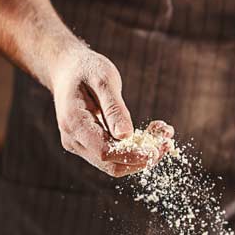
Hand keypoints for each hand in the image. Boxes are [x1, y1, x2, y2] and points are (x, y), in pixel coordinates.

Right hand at [50, 47, 170, 176]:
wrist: (67, 69)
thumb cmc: (86, 70)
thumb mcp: (103, 80)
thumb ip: (114, 108)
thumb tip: (126, 136)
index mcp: (74, 123)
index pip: (104, 152)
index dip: (131, 155)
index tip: (156, 150)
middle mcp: (73, 140)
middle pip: (110, 165)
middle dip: (141, 160)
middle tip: (167, 145)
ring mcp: (79, 145)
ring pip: (113, 165)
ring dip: (140, 157)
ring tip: (164, 138)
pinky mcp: (88, 146)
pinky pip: (112, 156)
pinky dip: (134, 150)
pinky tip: (151, 136)